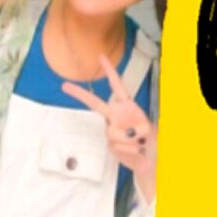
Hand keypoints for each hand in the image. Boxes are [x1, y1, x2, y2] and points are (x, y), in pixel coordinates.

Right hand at [61, 54, 157, 196]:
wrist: (150, 159)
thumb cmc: (152, 139)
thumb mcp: (150, 129)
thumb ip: (141, 128)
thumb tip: (130, 132)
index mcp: (127, 106)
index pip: (117, 86)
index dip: (110, 71)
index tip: (100, 57)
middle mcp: (116, 116)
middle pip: (95, 104)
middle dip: (80, 94)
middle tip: (64, 86)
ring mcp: (112, 130)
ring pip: (113, 132)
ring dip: (129, 140)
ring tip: (139, 143)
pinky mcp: (111, 145)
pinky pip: (117, 145)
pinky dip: (129, 149)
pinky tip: (135, 150)